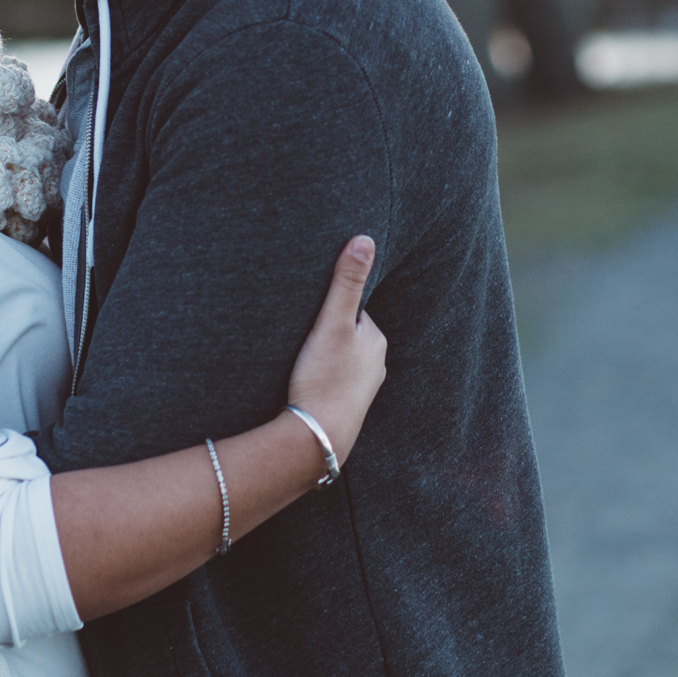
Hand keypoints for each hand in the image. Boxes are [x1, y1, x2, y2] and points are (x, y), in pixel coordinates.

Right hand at [284, 235, 386, 469]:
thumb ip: (347, 281)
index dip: (328, 310)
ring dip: (323, 359)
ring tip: (301, 364)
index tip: (309, 316)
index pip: (351, 310)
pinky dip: (322, 381)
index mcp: (376, 341)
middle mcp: (376, 365)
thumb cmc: (325, 377)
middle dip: (326, 334)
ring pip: (340, 361)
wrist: (318, 437)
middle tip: (301, 341)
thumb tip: (365, 238)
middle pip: (346, 336)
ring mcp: (362, 390)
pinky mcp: (346, 409)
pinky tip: (306, 386)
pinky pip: (333, 384)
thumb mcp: (333, 322)